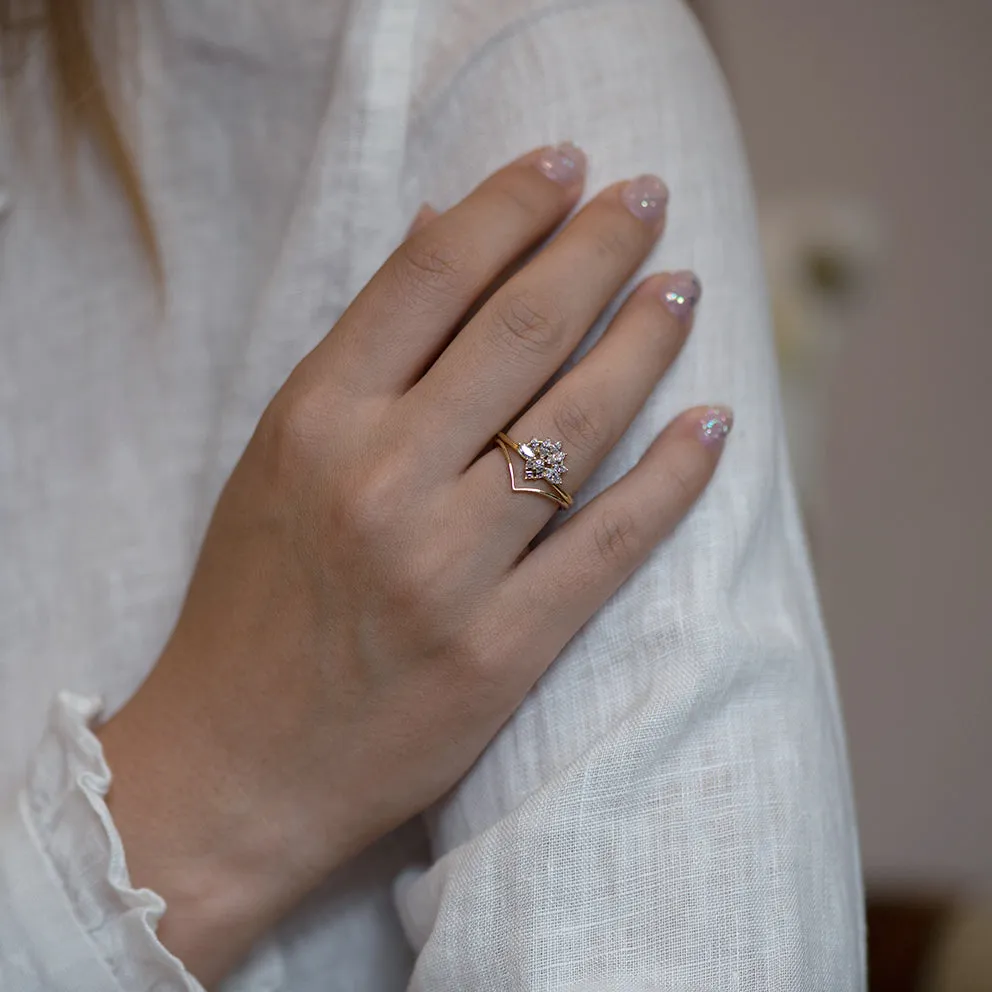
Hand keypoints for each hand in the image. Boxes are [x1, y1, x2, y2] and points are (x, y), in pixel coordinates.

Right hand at [97, 143, 731, 985]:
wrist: (238, 764)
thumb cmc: (253, 604)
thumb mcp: (276, 460)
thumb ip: (359, 352)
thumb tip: (436, 230)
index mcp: (314, 422)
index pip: (430, 276)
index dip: (509, 204)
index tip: (563, 163)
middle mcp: (381, 482)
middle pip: (521, 329)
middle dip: (599, 246)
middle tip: (648, 197)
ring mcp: (445, 570)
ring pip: (576, 423)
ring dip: (647, 341)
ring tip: (684, 288)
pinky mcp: (499, 651)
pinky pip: (607, 545)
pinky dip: (672, 478)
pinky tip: (712, 423)